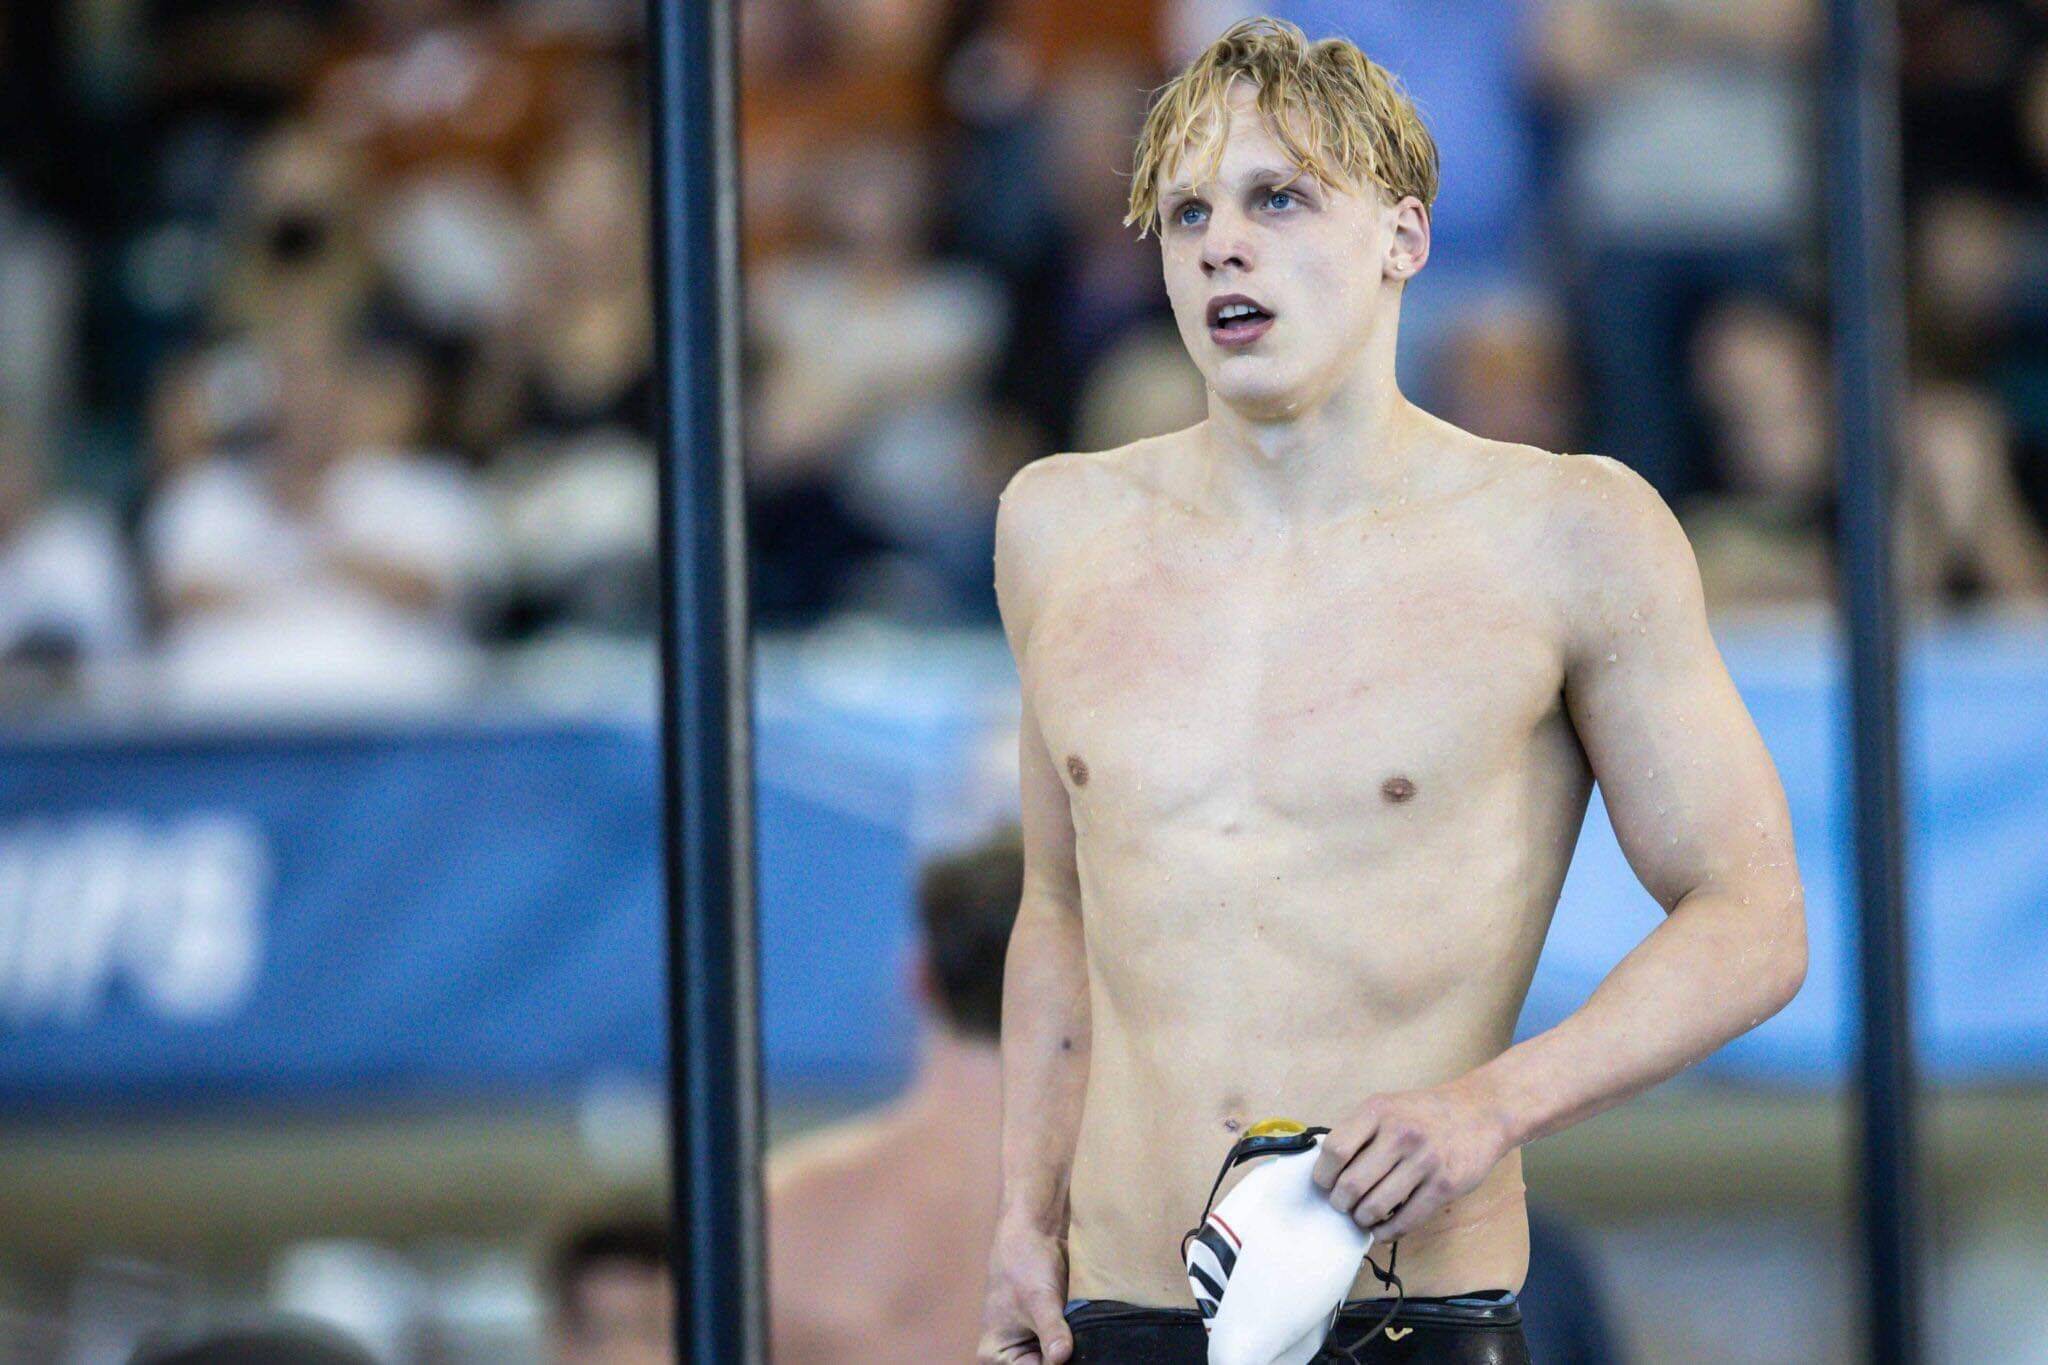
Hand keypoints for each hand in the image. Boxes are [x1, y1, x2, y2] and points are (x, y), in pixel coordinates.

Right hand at [977, 1218, 1073, 1364]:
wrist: (1036, 1231)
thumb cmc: (1025, 1263)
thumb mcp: (1039, 1299)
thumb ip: (1051, 1331)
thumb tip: (1061, 1358)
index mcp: (997, 1356)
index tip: (1075, 1350)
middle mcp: (1012, 1357)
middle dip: (1069, 1359)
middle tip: (1082, 1339)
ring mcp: (1032, 1347)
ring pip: (1059, 1362)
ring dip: (1077, 1353)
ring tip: (1086, 1335)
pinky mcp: (1049, 1335)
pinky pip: (1066, 1350)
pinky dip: (1080, 1345)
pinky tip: (1090, 1335)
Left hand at [1310, 1080, 1512, 1242]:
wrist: (1480, 1112)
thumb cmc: (1424, 1114)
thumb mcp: (1387, 1108)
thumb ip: (1359, 1133)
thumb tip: (1327, 1172)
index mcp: (1378, 1111)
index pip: (1335, 1151)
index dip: (1324, 1175)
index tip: (1325, 1184)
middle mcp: (1400, 1134)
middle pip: (1352, 1184)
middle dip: (1341, 1203)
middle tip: (1343, 1206)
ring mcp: (1425, 1160)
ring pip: (1376, 1207)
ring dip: (1362, 1219)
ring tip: (1363, 1216)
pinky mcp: (1445, 1185)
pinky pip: (1406, 1221)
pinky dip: (1386, 1232)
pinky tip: (1382, 1229)